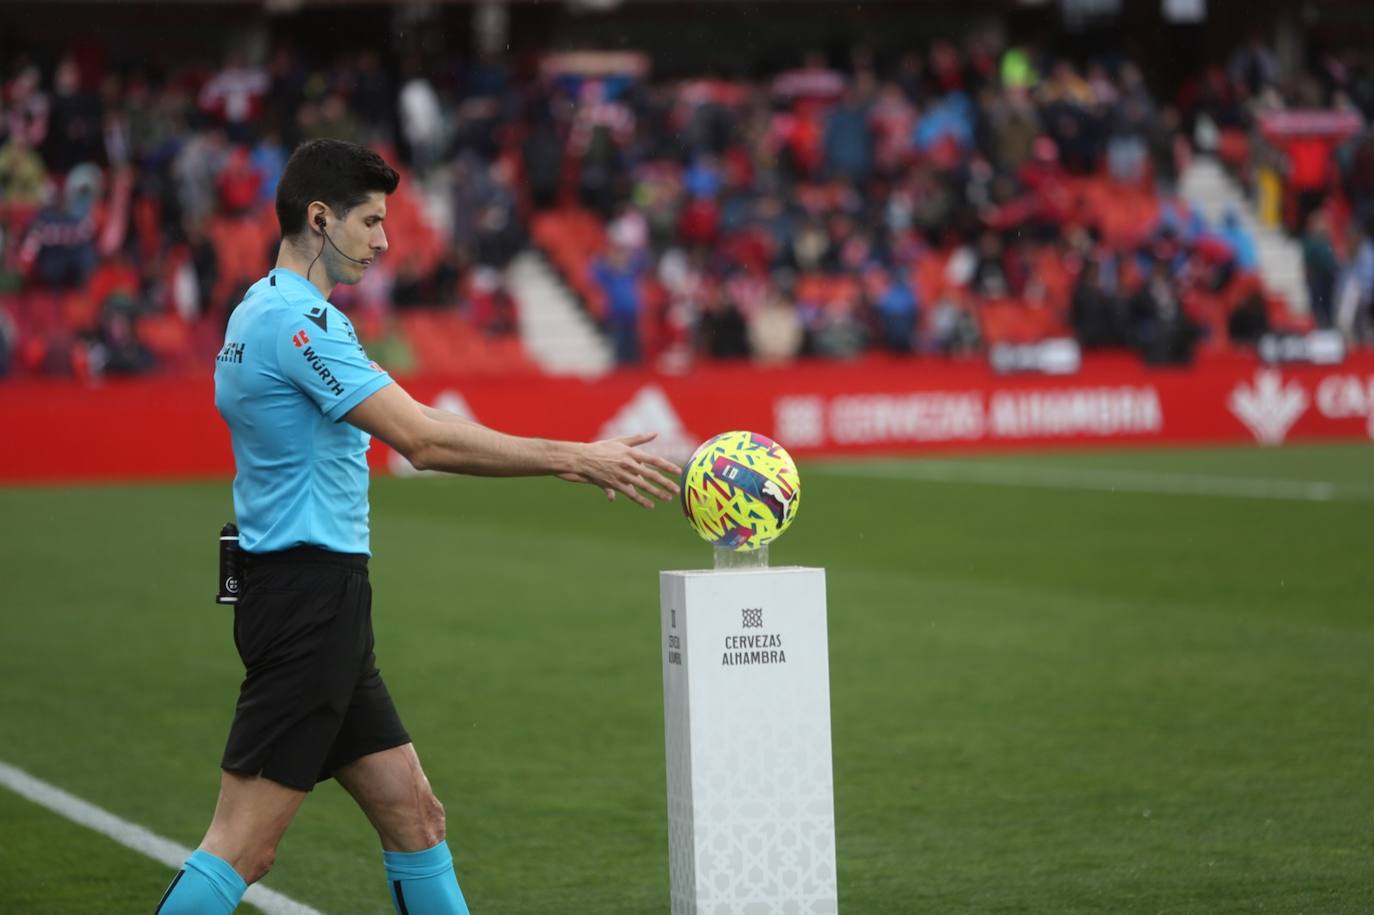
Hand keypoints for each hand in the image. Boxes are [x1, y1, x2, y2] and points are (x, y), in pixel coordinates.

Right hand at [562, 432, 682, 508]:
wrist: (583, 459)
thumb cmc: (603, 448)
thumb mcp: (621, 441)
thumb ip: (639, 439)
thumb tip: (655, 434)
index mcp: (631, 452)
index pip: (654, 460)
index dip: (667, 466)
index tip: (678, 471)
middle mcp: (628, 464)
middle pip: (651, 475)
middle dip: (665, 483)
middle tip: (676, 489)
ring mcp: (622, 475)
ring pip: (643, 486)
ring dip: (656, 493)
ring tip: (667, 498)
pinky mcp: (615, 484)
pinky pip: (631, 494)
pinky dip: (641, 500)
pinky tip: (650, 505)